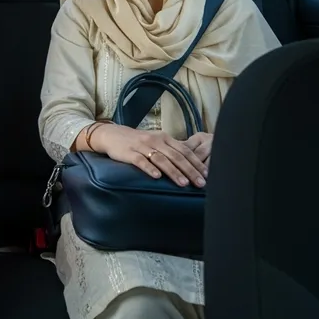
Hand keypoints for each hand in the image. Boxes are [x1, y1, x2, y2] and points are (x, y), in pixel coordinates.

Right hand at [90, 123, 207, 187]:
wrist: (112, 135)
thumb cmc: (137, 141)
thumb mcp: (156, 141)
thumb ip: (170, 150)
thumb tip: (190, 165)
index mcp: (164, 137)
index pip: (184, 151)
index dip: (196, 163)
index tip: (207, 175)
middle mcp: (155, 140)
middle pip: (175, 156)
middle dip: (189, 170)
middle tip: (200, 183)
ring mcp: (142, 146)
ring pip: (161, 159)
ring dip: (173, 172)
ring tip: (183, 183)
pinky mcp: (129, 153)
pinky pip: (140, 161)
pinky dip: (150, 168)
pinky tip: (157, 177)